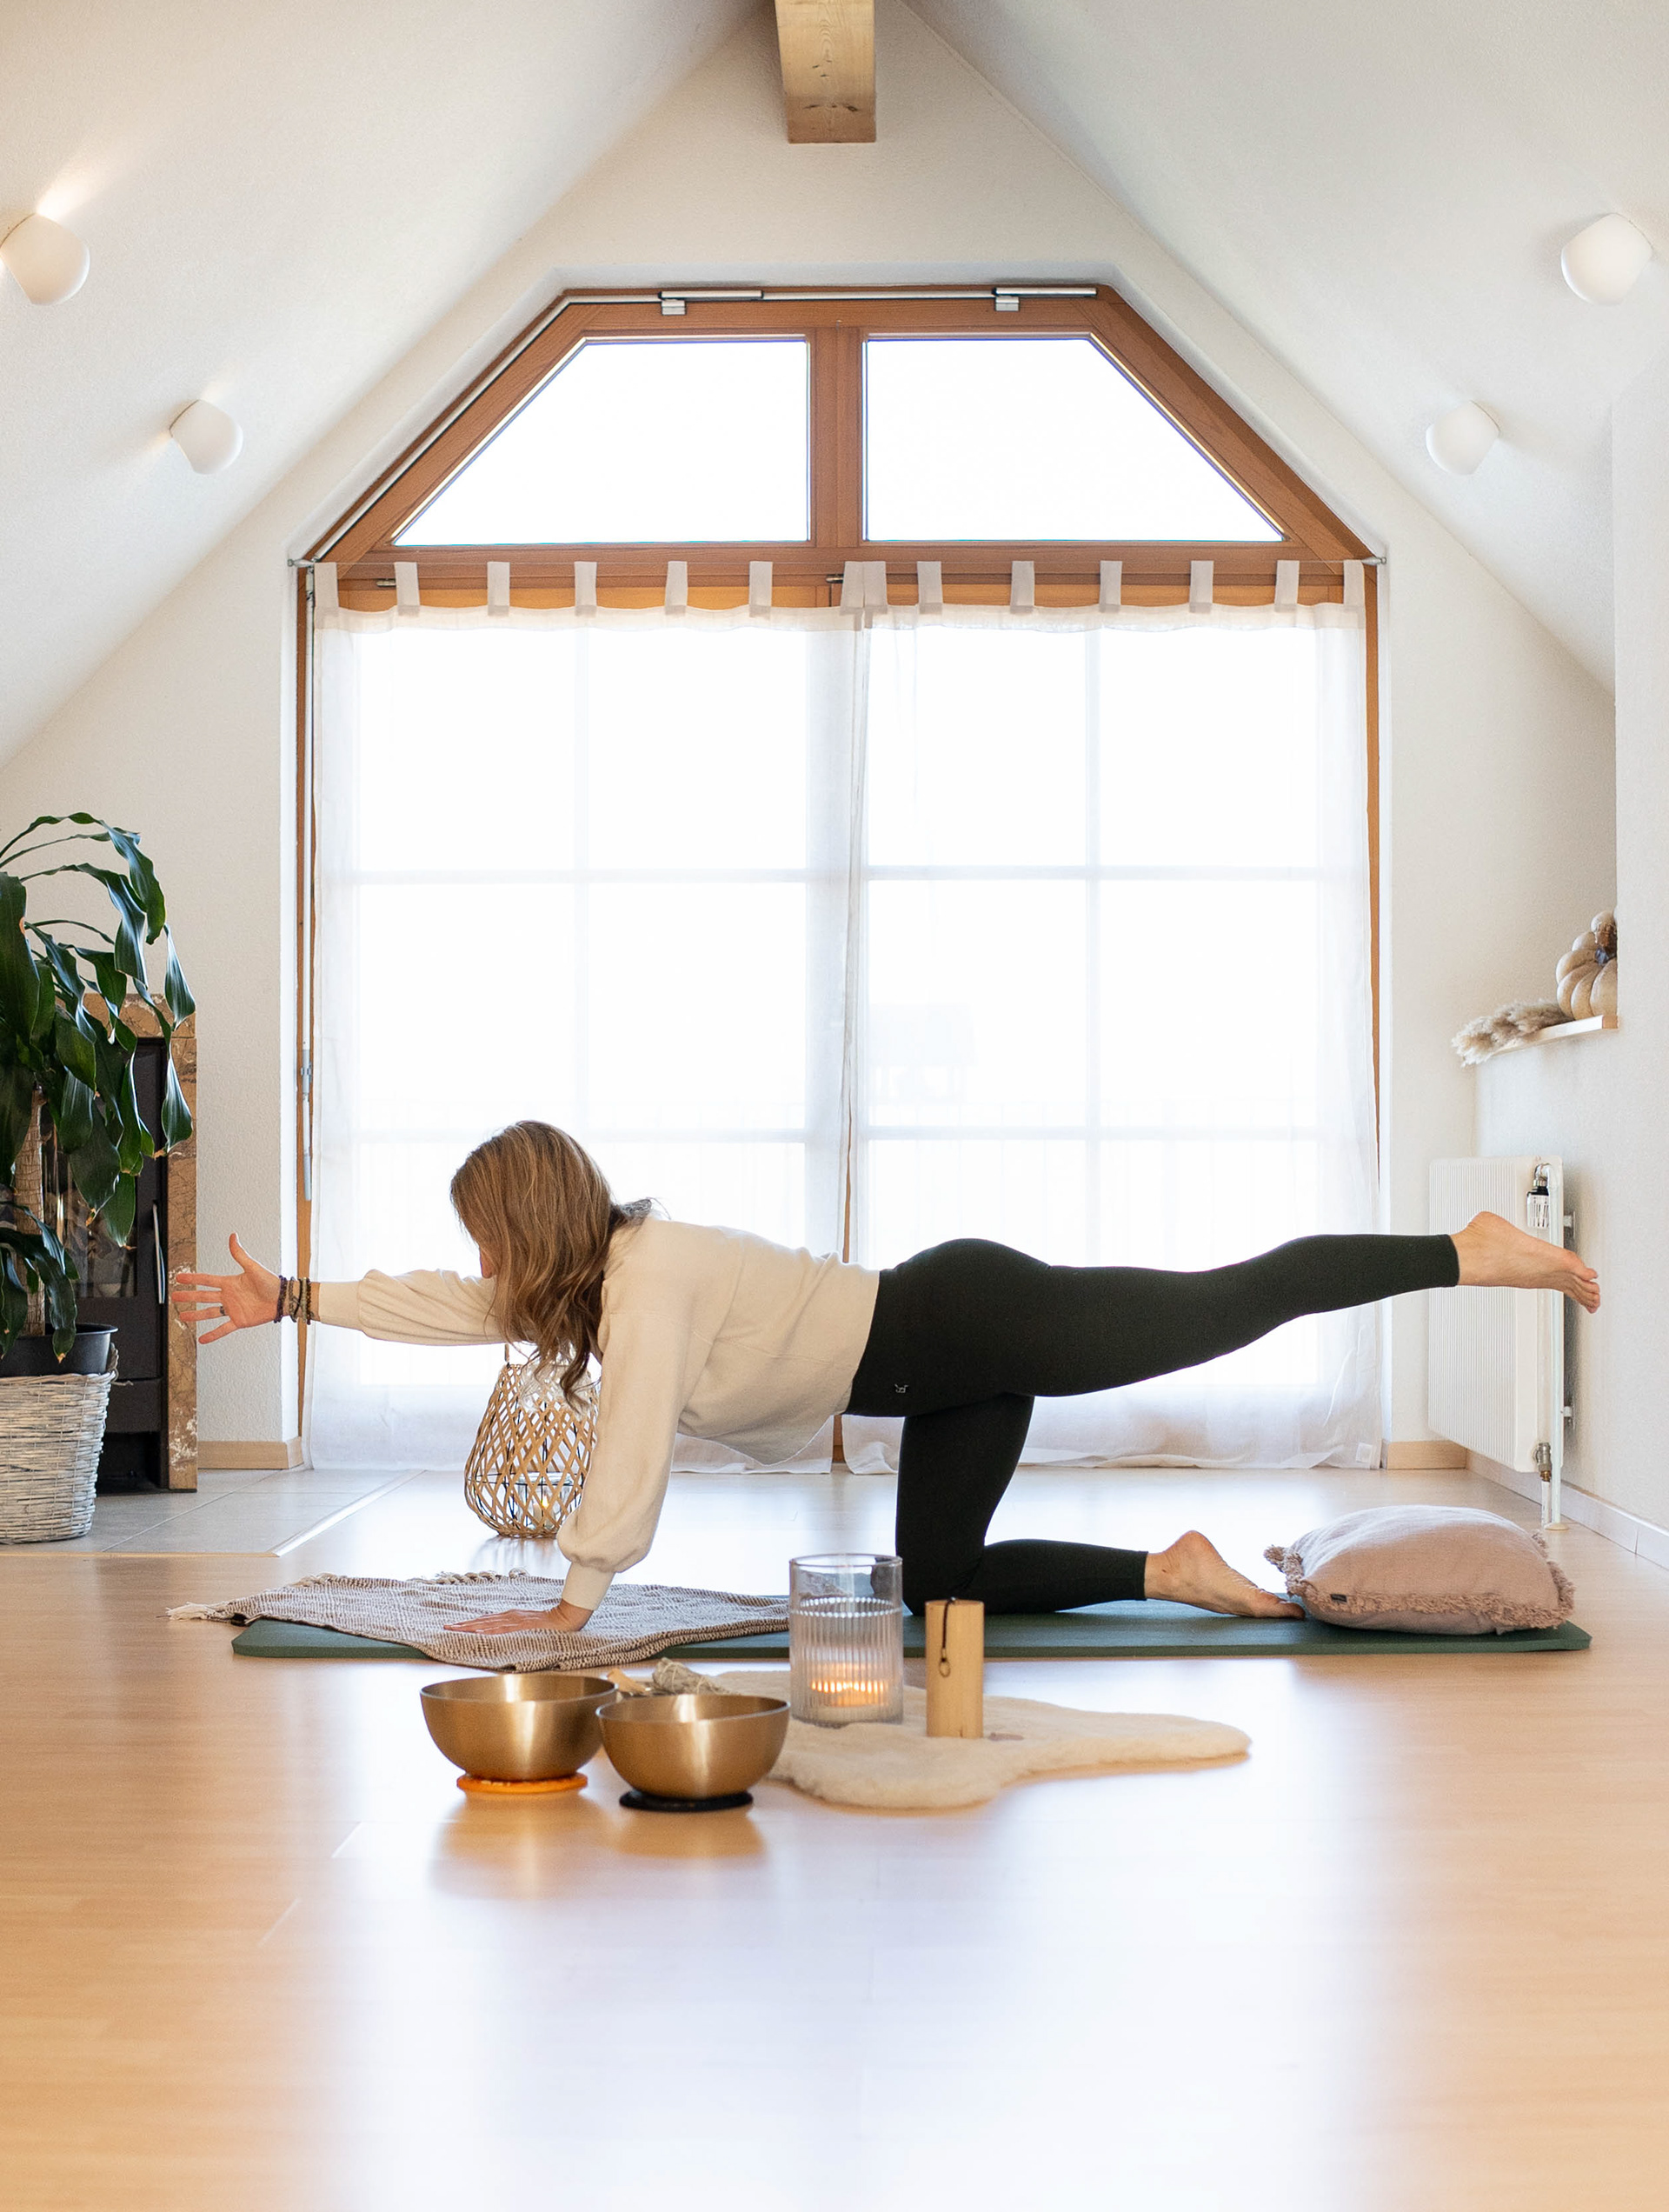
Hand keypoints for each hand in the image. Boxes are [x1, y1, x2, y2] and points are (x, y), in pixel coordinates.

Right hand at [170, 1233, 282, 1343]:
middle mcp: (229, 1296)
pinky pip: (223, 1328)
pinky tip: (202, 1339)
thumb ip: (240, 1254)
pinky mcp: (240, 1321)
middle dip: (189, 1296)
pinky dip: (213, 1334)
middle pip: (204, 1296)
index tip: (180, 1278)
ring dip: (196, 1315)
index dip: (193, 1279)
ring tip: (183, 1316)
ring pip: (210, 1313)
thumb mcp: (253, 1267)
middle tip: (175, 1296)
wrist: (283, 1298)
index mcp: (230, 1282)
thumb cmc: (271, 1282)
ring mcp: (233, 1309)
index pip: (207, 1280)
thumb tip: (233, 1236)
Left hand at [450, 1601, 595, 1635]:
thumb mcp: (529, 1626)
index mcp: (510, 1617)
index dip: (469, 1624)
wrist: (567, 1618)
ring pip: (487, 1625)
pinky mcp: (521, 1626)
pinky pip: (501, 1630)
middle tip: (446, 1628)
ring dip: (470, 1627)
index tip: (454, 1626)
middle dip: (463, 1625)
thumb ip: (516, 1629)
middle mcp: (509, 1617)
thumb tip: (502, 1636)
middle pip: (482, 1622)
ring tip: (455, 1629)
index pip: (485, 1621)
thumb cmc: (550, 1624)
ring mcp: (514, 1621)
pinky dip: (488, 1631)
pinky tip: (477, 1633)